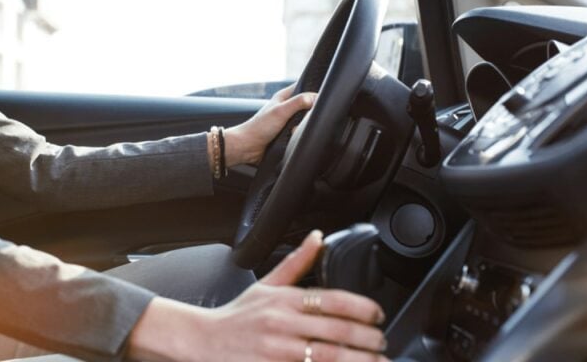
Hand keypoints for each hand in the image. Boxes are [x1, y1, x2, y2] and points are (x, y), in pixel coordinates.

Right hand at [128, 231, 388, 361]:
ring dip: (359, 360)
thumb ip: (297, 262)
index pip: (332, 300)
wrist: (204, 342)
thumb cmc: (238, 315)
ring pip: (328, 357)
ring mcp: (277, 351)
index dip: (362, 308)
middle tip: (382, 342)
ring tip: (377, 361)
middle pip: (336, 331)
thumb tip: (318, 237)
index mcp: (284, 300)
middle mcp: (282, 324)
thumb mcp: (266, 284)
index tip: (378, 315)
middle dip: (367, 339)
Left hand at [224, 83, 316, 166]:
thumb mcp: (280, 112)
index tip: (319, 100)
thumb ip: (298, 103)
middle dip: (309, 113)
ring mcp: (287, 119)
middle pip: (307, 105)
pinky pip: (300, 131)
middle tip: (303, 119)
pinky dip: (299, 134)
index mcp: (283, 96)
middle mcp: (286, 106)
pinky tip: (292, 136)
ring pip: (305, 120)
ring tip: (293, 129)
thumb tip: (314, 98)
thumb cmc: (259, 127)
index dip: (313, 91)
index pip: (304, 87)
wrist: (248, 147)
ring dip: (303, 126)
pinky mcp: (287, 132)